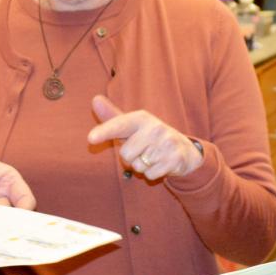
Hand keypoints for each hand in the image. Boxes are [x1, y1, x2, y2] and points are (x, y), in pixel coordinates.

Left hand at [87, 94, 203, 180]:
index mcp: (141, 118)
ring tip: (153, 157)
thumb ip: (113, 116)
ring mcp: (166, 143)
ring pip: (138, 166)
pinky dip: (152, 174)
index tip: (91, 138)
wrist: (185, 150)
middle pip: (126, 154)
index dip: (104, 132)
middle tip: (144, 151)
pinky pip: (150, 175)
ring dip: (143, 166)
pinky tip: (161, 164)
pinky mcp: (174, 159)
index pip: (119, 125)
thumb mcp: (132, 126)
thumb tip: (95, 99)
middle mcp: (155, 128)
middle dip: (131, 158)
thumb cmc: (150, 137)